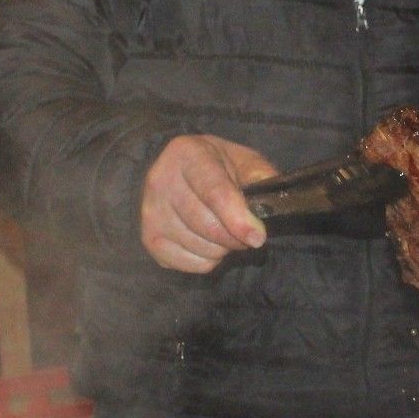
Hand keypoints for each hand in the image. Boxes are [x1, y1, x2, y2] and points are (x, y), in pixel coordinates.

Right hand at [140, 135, 277, 271]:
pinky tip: (208, 241)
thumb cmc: (219, 166)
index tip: (258, 237)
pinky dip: (208, 260)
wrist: (182, 171)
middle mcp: (161, 180)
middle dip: (236, 237)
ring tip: (226, 231)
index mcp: (187, 153)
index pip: (214, 192)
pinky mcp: (149, 238)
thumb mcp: (244, 161)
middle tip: (248, 232)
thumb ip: (261, 178)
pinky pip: (190, 264)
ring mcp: (150, 211)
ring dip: (224, 248)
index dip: (238, 219)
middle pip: (207, 225)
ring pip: (200, 247)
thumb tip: (269, 208)